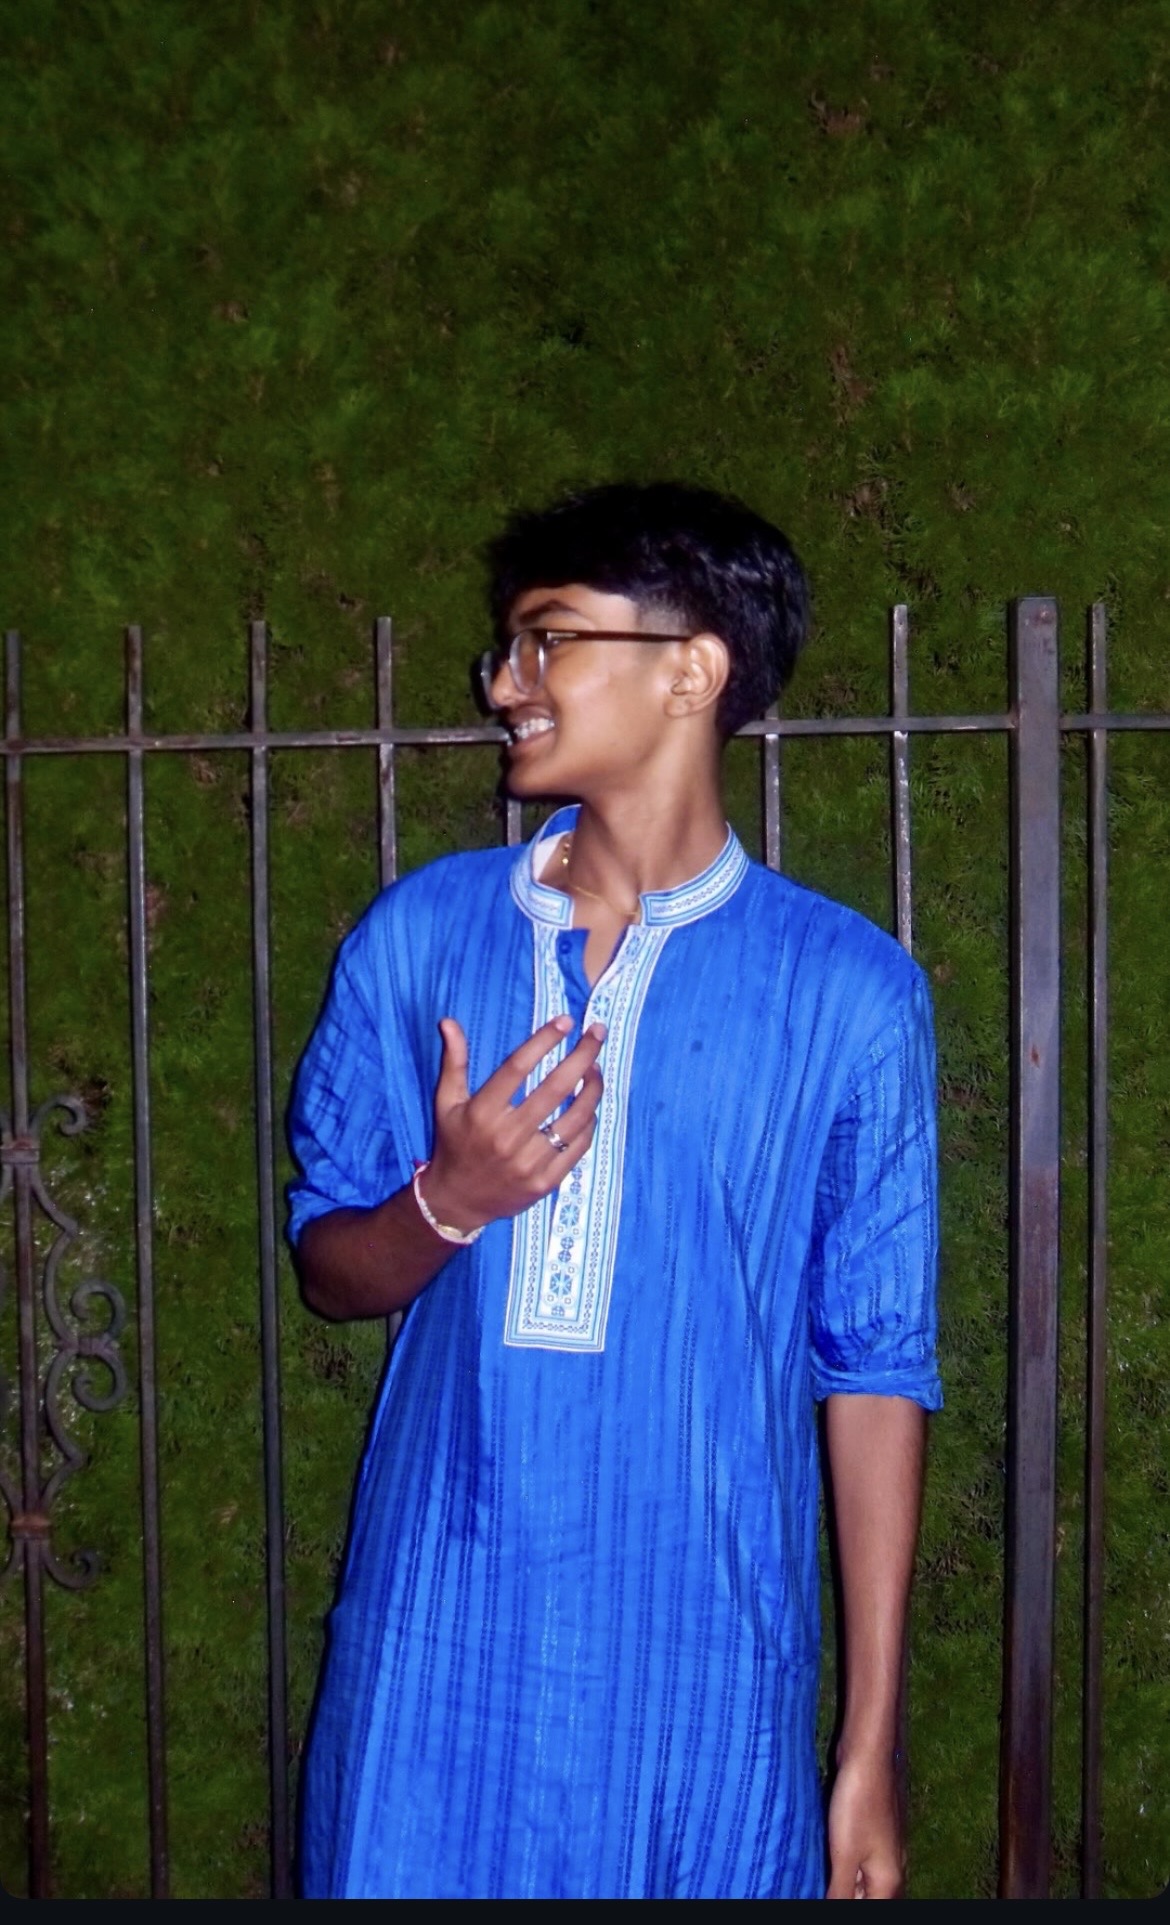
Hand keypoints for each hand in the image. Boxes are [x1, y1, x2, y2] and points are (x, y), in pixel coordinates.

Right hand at [419, 1014, 604, 1233]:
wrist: (458, 1201)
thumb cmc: (454, 1144)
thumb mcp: (446, 1103)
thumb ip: (454, 1062)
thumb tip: (449, 1021)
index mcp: (482, 1113)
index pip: (517, 1068)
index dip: (544, 1041)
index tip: (565, 1021)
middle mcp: (507, 1137)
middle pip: (555, 1089)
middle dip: (582, 1056)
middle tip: (597, 1033)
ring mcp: (529, 1162)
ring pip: (575, 1118)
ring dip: (592, 1089)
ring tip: (596, 1068)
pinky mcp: (546, 1182)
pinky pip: (578, 1146)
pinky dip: (589, 1122)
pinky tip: (590, 1105)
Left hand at [826, 1749, 903, 1898]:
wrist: (869, 1756)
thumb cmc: (858, 1804)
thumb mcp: (844, 1855)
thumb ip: (841, 1892)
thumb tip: (832, 1910)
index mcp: (889, 1882)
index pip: (869, 1911)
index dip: (844, 1906)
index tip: (824, 1893)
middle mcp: (893, 1870)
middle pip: (869, 1899)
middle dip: (846, 1897)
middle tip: (820, 1885)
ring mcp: (886, 1850)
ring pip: (865, 1882)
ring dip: (844, 1884)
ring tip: (819, 1879)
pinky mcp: (875, 1833)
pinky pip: (861, 1862)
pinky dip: (845, 1867)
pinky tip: (827, 1861)